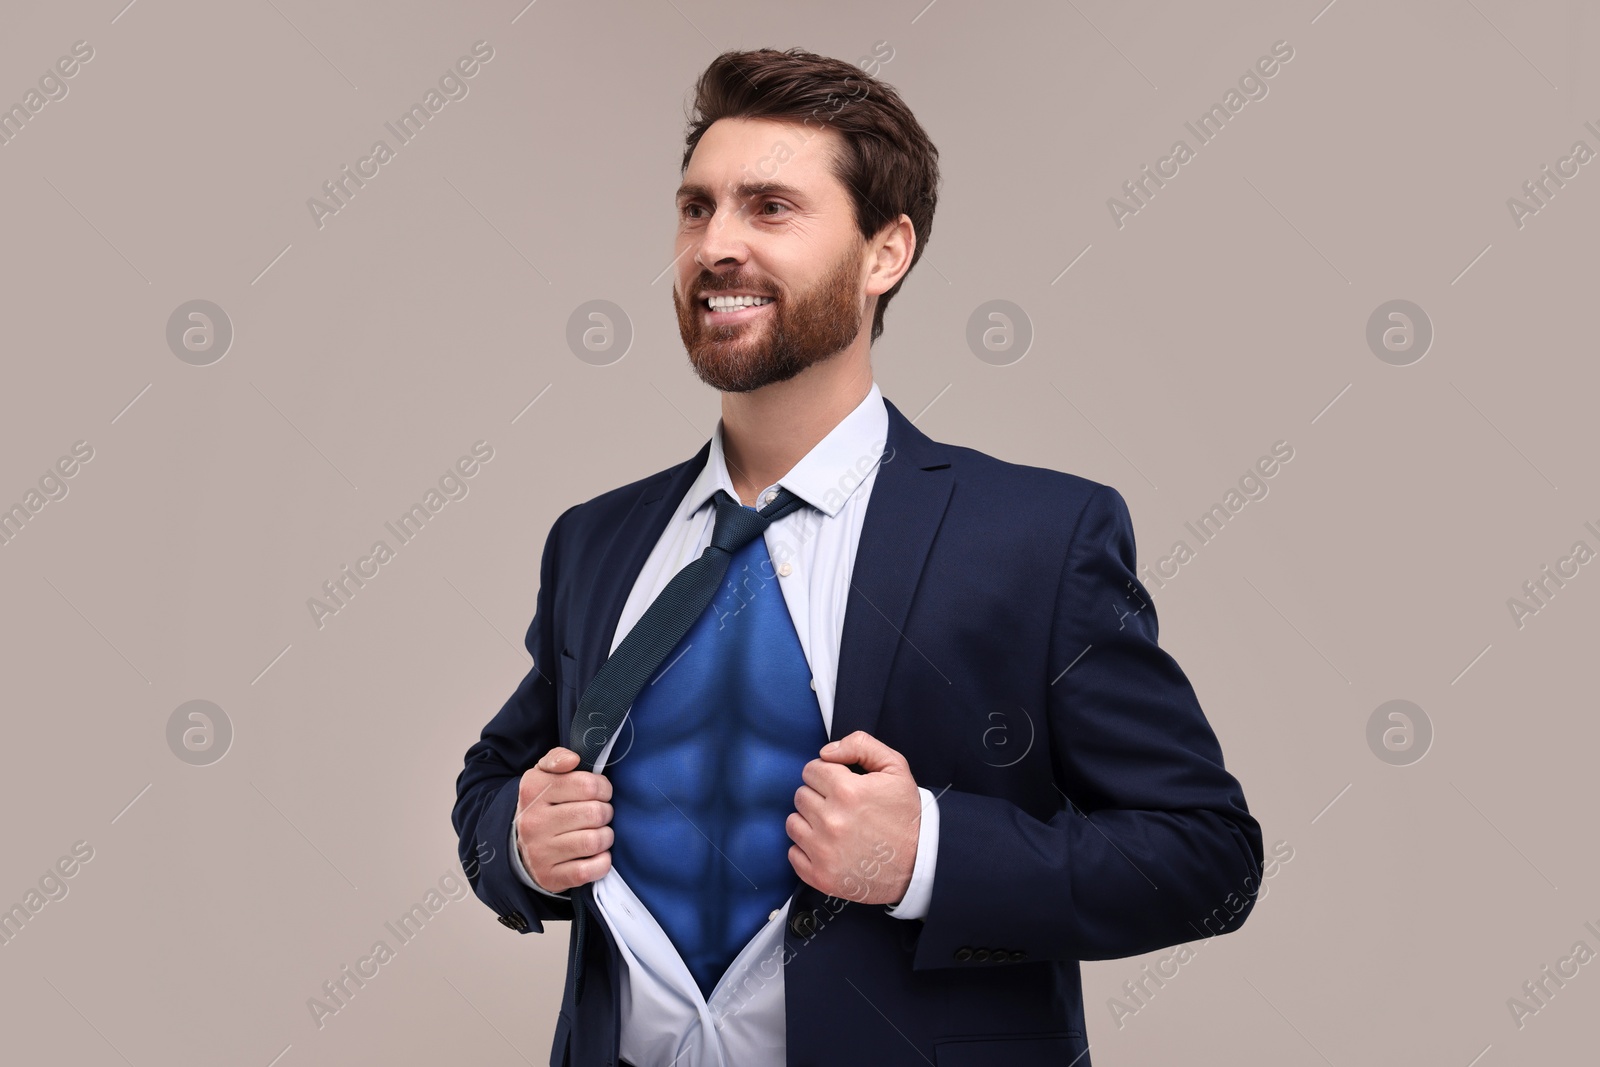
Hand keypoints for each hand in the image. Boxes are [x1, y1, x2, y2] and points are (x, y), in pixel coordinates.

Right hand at [514, 747, 613, 893]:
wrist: (523, 848)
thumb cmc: (544, 806)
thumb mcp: (543, 776)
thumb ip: (556, 759)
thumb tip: (572, 759)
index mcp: (533, 790)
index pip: (588, 785)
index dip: (603, 788)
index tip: (600, 793)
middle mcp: (533, 821)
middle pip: (595, 813)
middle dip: (606, 812)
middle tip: (601, 814)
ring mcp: (540, 852)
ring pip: (594, 841)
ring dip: (606, 837)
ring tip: (600, 833)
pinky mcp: (550, 877)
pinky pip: (589, 870)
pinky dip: (602, 862)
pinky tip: (597, 855)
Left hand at [786, 731, 921, 904]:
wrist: (920, 864)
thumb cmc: (906, 815)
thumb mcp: (895, 768)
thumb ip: (860, 745)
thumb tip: (826, 752)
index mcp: (848, 791)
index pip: (811, 770)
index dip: (826, 773)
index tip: (840, 784)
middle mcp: (832, 821)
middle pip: (801, 795)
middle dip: (818, 796)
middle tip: (841, 806)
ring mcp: (824, 851)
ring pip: (793, 822)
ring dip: (810, 821)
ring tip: (834, 826)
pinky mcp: (821, 876)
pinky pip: (793, 853)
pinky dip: (806, 849)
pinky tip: (828, 846)